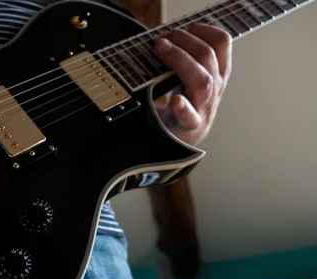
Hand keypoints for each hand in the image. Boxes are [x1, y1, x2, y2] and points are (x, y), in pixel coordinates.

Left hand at [154, 23, 232, 145]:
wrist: (176, 144)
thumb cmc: (179, 107)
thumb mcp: (187, 81)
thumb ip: (183, 61)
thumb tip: (162, 39)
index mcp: (216, 75)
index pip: (222, 45)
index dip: (206, 31)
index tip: (188, 27)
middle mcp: (214, 90)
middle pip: (209, 58)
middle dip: (186, 42)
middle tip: (164, 39)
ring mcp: (203, 108)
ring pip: (203, 82)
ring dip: (181, 60)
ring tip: (162, 50)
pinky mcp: (189, 126)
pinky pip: (190, 117)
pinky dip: (183, 108)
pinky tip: (175, 100)